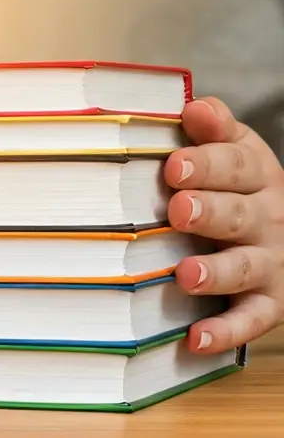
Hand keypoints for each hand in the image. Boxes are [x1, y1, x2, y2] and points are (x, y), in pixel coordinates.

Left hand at [165, 96, 283, 353]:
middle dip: (209, 212)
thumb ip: (213, 128)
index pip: (235, 163)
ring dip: (216, 272)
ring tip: (185, 274)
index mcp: (255, 173)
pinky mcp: (271, 302)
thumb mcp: (233, 148)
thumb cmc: (235, 184)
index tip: (174, 164)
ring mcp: (271, 261)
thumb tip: (191, 106)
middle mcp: (269, 216)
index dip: (206, 163)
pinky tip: (196, 339)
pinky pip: (249, 319)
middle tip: (179, 211)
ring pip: (244, 267)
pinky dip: (224, 331)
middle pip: (238, 213)